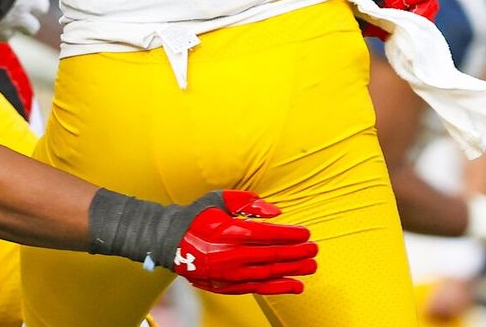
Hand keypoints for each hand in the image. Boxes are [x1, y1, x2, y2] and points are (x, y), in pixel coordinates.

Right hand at [170, 191, 318, 295]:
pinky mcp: (228, 285)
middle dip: (297, 253)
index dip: (290, 234)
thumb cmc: (198, 216)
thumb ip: (248, 202)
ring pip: (269, 273)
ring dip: (293, 271)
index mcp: (231, 231)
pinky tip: (295, 285)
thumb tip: (276, 212)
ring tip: (311, 267)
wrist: (170, 241)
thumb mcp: (220, 198)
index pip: (269, 234)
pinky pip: (259, 287)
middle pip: (273, 255)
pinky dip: (278, 287)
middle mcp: (233, 255)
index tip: (306, 233)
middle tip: (315, 250)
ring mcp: (231, 273)